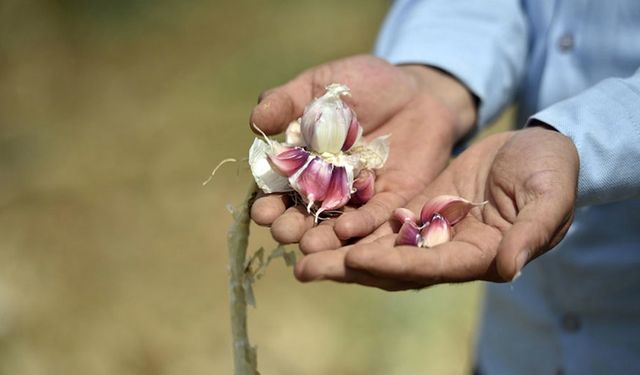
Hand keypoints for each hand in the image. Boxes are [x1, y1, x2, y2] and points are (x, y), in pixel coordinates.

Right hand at [249, 55, 475, 250]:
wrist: (416, 88)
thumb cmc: (362, 83)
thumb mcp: (320, 85)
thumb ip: (287, 101)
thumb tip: (256, 121)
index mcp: (302, 163)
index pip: (279, 189)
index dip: (268, 201)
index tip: (261, 212)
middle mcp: (327, 187)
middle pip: (305, 213)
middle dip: (292, 225)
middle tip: (283, 232)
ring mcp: (360, 196)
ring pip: (337, 222)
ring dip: (323, 236)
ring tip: (310, 246)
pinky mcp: (392, 197)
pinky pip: (376, 214)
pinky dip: (361, 223)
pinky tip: (347, 230)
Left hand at [294, 126, 578, 289]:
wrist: (538, 150)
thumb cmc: (552, 172)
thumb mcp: (549, 197)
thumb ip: (532, 232)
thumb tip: (509, 269)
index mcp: (478, 255)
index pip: (430, 267)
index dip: (394, 265)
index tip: (357, 259)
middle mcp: (446, 250)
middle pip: (391, 266)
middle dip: (348, 268)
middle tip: (303, 268)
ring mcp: (428, 231)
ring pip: (376, 245)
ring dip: (337, 250)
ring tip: (296, 248)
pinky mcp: (416, 207)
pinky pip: (378, 219)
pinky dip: (350, 223)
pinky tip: (316, 219)